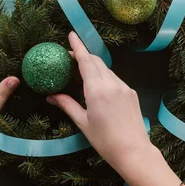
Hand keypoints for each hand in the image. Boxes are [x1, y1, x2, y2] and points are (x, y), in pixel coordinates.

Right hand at [46, 32, 152, 171]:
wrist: (134, 151)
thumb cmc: (104, 140)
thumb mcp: (83, 122)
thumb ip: (67, 105)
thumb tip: (50, 96)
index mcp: (97, 90)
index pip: (86, 61)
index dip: (77, 46)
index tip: (71, 34)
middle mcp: (112, 84)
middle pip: (96, 61)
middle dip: (83, 55)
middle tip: (69, 57)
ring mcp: (124, 87)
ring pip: (106, 69)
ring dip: (94, 66)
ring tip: (81, 72)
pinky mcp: (131, 93)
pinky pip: (114, 78)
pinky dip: (104, 76)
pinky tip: (98, 86)